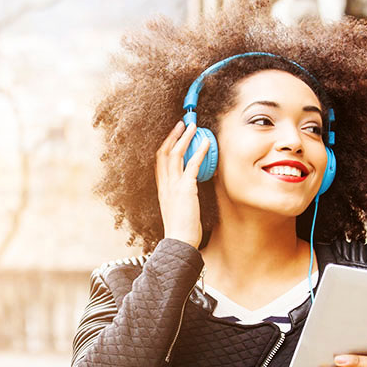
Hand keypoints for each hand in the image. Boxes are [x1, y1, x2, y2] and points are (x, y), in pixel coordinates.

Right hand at [156, 120, 209, 246]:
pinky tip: (206, 143)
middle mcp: (165, 185)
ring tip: (193, 127)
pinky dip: (199, 152)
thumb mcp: (178, 209)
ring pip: (175, 155)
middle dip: (173, 136)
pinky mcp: (185, 189)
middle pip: (164, 153)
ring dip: (185, 138)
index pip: (160, 161)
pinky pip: (191, 165)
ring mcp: (173, 186)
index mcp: (162, 189)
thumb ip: (181, 196)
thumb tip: (191, 188)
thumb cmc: (181, 230)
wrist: (179, 242)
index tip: (173, 136)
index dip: (166, 145)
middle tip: (182, 124)